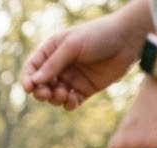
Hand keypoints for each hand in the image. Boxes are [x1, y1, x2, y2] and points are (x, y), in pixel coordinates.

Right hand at [21, 15, 143, 109]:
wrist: (129, 39)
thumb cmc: (99, 35)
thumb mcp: (72, 46)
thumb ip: (53, 64)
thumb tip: (33, 82)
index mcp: (52, 51)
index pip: (32, 68)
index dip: (27, 79)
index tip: (29, 88)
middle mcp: (60, 66)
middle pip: (41, 85)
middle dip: (40, 92)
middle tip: (46, 94)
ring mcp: (73, 78)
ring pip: (54, 96)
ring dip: (55, 98)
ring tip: (64, 94)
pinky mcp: (86, 89)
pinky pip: (71, 102)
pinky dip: (69, 104)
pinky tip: (73, 100)